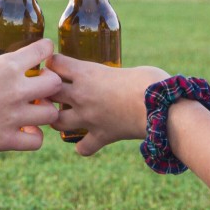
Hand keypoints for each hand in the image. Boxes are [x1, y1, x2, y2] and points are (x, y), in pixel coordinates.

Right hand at [0, 37, 61, 153]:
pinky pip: (36, 141)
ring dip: (45, 111)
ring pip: (51, 114)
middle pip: (55, 83)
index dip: (45, 50)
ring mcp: (13, 117)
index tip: (40, 55)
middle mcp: (15, 90)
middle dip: (51, 83)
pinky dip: (34, 137)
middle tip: (39, 86)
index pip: (43, 50)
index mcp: (5, 66)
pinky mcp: (5, 140)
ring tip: (34, 111)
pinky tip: (24, 132)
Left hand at [47, 55, 168, 155]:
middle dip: (47, 90)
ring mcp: (88, 118)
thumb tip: (118, 78)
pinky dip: (82, 146)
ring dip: (56, 117)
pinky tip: (85, 141)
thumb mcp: (127, 68)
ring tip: (63, 114)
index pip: (54, 63)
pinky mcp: (101, 136)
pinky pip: (82, 147)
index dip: (53, 62)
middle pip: (48, 92)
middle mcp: (81, 95)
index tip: (56, 63)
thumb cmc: (150, 81)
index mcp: (86, 73)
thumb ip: (113, 73)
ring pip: (55, 121)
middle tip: (54, 88)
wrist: (162, 109)